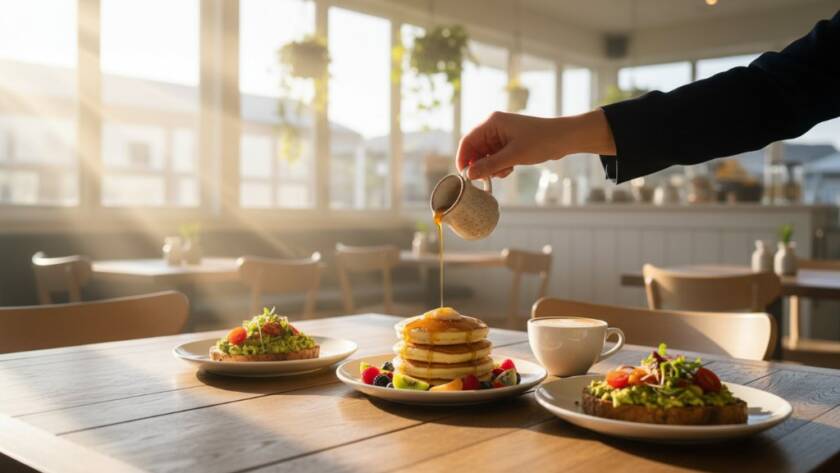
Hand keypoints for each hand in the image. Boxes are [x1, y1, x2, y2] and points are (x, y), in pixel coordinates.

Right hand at [456, 109, 616, 179]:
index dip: (463, 158)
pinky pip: (496, 157)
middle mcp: (494, 127)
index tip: (465, 176)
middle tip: (485, 179)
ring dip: (491, 167)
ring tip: (503, 173)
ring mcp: (502, 135)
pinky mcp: (510, 143)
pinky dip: (499, 166)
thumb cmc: (541, 141)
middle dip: (480, 165)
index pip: (468, 141)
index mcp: (492, 123)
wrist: (565, 138)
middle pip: (476, 149)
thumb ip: (490, 166)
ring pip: (486, 155)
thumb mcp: (513, 156)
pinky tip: (509, 170)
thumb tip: (470, 175)